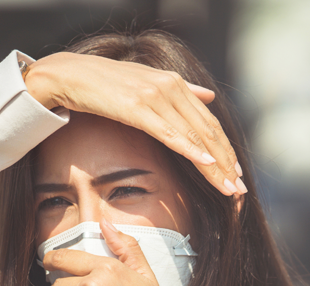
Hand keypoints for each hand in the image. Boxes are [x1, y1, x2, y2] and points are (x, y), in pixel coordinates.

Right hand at [24, 52, 245, 195]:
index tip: (236, 172)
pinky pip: (170, 133)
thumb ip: (180, 91)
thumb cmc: (103, 83)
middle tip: (239, 188)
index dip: (224, 149)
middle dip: (226, 163)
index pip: (208, 122)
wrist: (70, 75)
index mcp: (175, 84)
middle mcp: (171, 88)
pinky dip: (191, 150)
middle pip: (207, 131)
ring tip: (228, 187)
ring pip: (194, 136)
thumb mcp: (146, 83)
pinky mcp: (137, 108)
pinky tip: (206, 164)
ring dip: (214, 165)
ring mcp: (155, 97)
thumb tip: (209, 96)